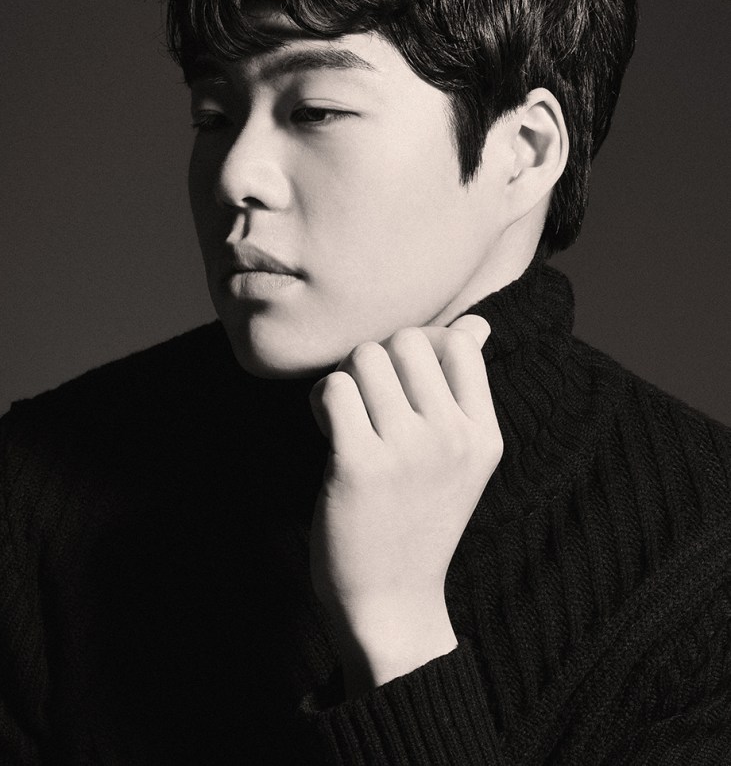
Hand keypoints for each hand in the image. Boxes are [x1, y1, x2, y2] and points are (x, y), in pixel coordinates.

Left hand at [308, 314, 501, 693]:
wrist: (390, 602)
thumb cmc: (419, 518)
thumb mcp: (462, 456)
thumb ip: (466, 388)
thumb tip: (476, 322)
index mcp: (483, 435)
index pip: (459, 343)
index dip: (421, 348)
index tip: (402, 384)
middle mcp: (453, 439)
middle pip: (405, 341)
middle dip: (377, 361)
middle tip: (367, 401)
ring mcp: (408, 451)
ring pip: (365, 358)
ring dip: (346, 380)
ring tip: (347, 416)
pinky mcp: (359, 464)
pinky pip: (333, 388)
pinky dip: (321, 401)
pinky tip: (327, 430)